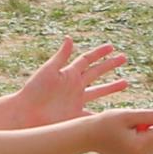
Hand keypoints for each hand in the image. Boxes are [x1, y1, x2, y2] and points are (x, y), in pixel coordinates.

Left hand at [8, 38, 133, 126]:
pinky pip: (93, 115)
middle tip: (124, 58)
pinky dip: (103, 115)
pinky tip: (114, 115)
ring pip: (99, 92)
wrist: (26, 114)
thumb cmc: (34, 91)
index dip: (99, 53)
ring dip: (112, 87)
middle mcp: (74, 86)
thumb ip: (61, 56)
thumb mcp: (48, 71)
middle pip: (96, 73)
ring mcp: (76, 101)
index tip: (111, 47)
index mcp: (69, 73)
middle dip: (110, 65)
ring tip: (126, 82)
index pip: (87, 59)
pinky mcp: (75, 116)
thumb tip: (69, 38)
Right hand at [85, 108, 152, 153]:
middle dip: (150, 130)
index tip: (134, 121)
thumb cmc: (107, 122)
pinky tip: (124, 139)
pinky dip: (139, 143)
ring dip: (145, 136)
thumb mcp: (129, 115)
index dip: (150, 122)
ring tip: (126, 132)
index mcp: (137, 147)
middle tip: (130, 126)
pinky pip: (145, 152)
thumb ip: (152, 116)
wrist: (87, 136)